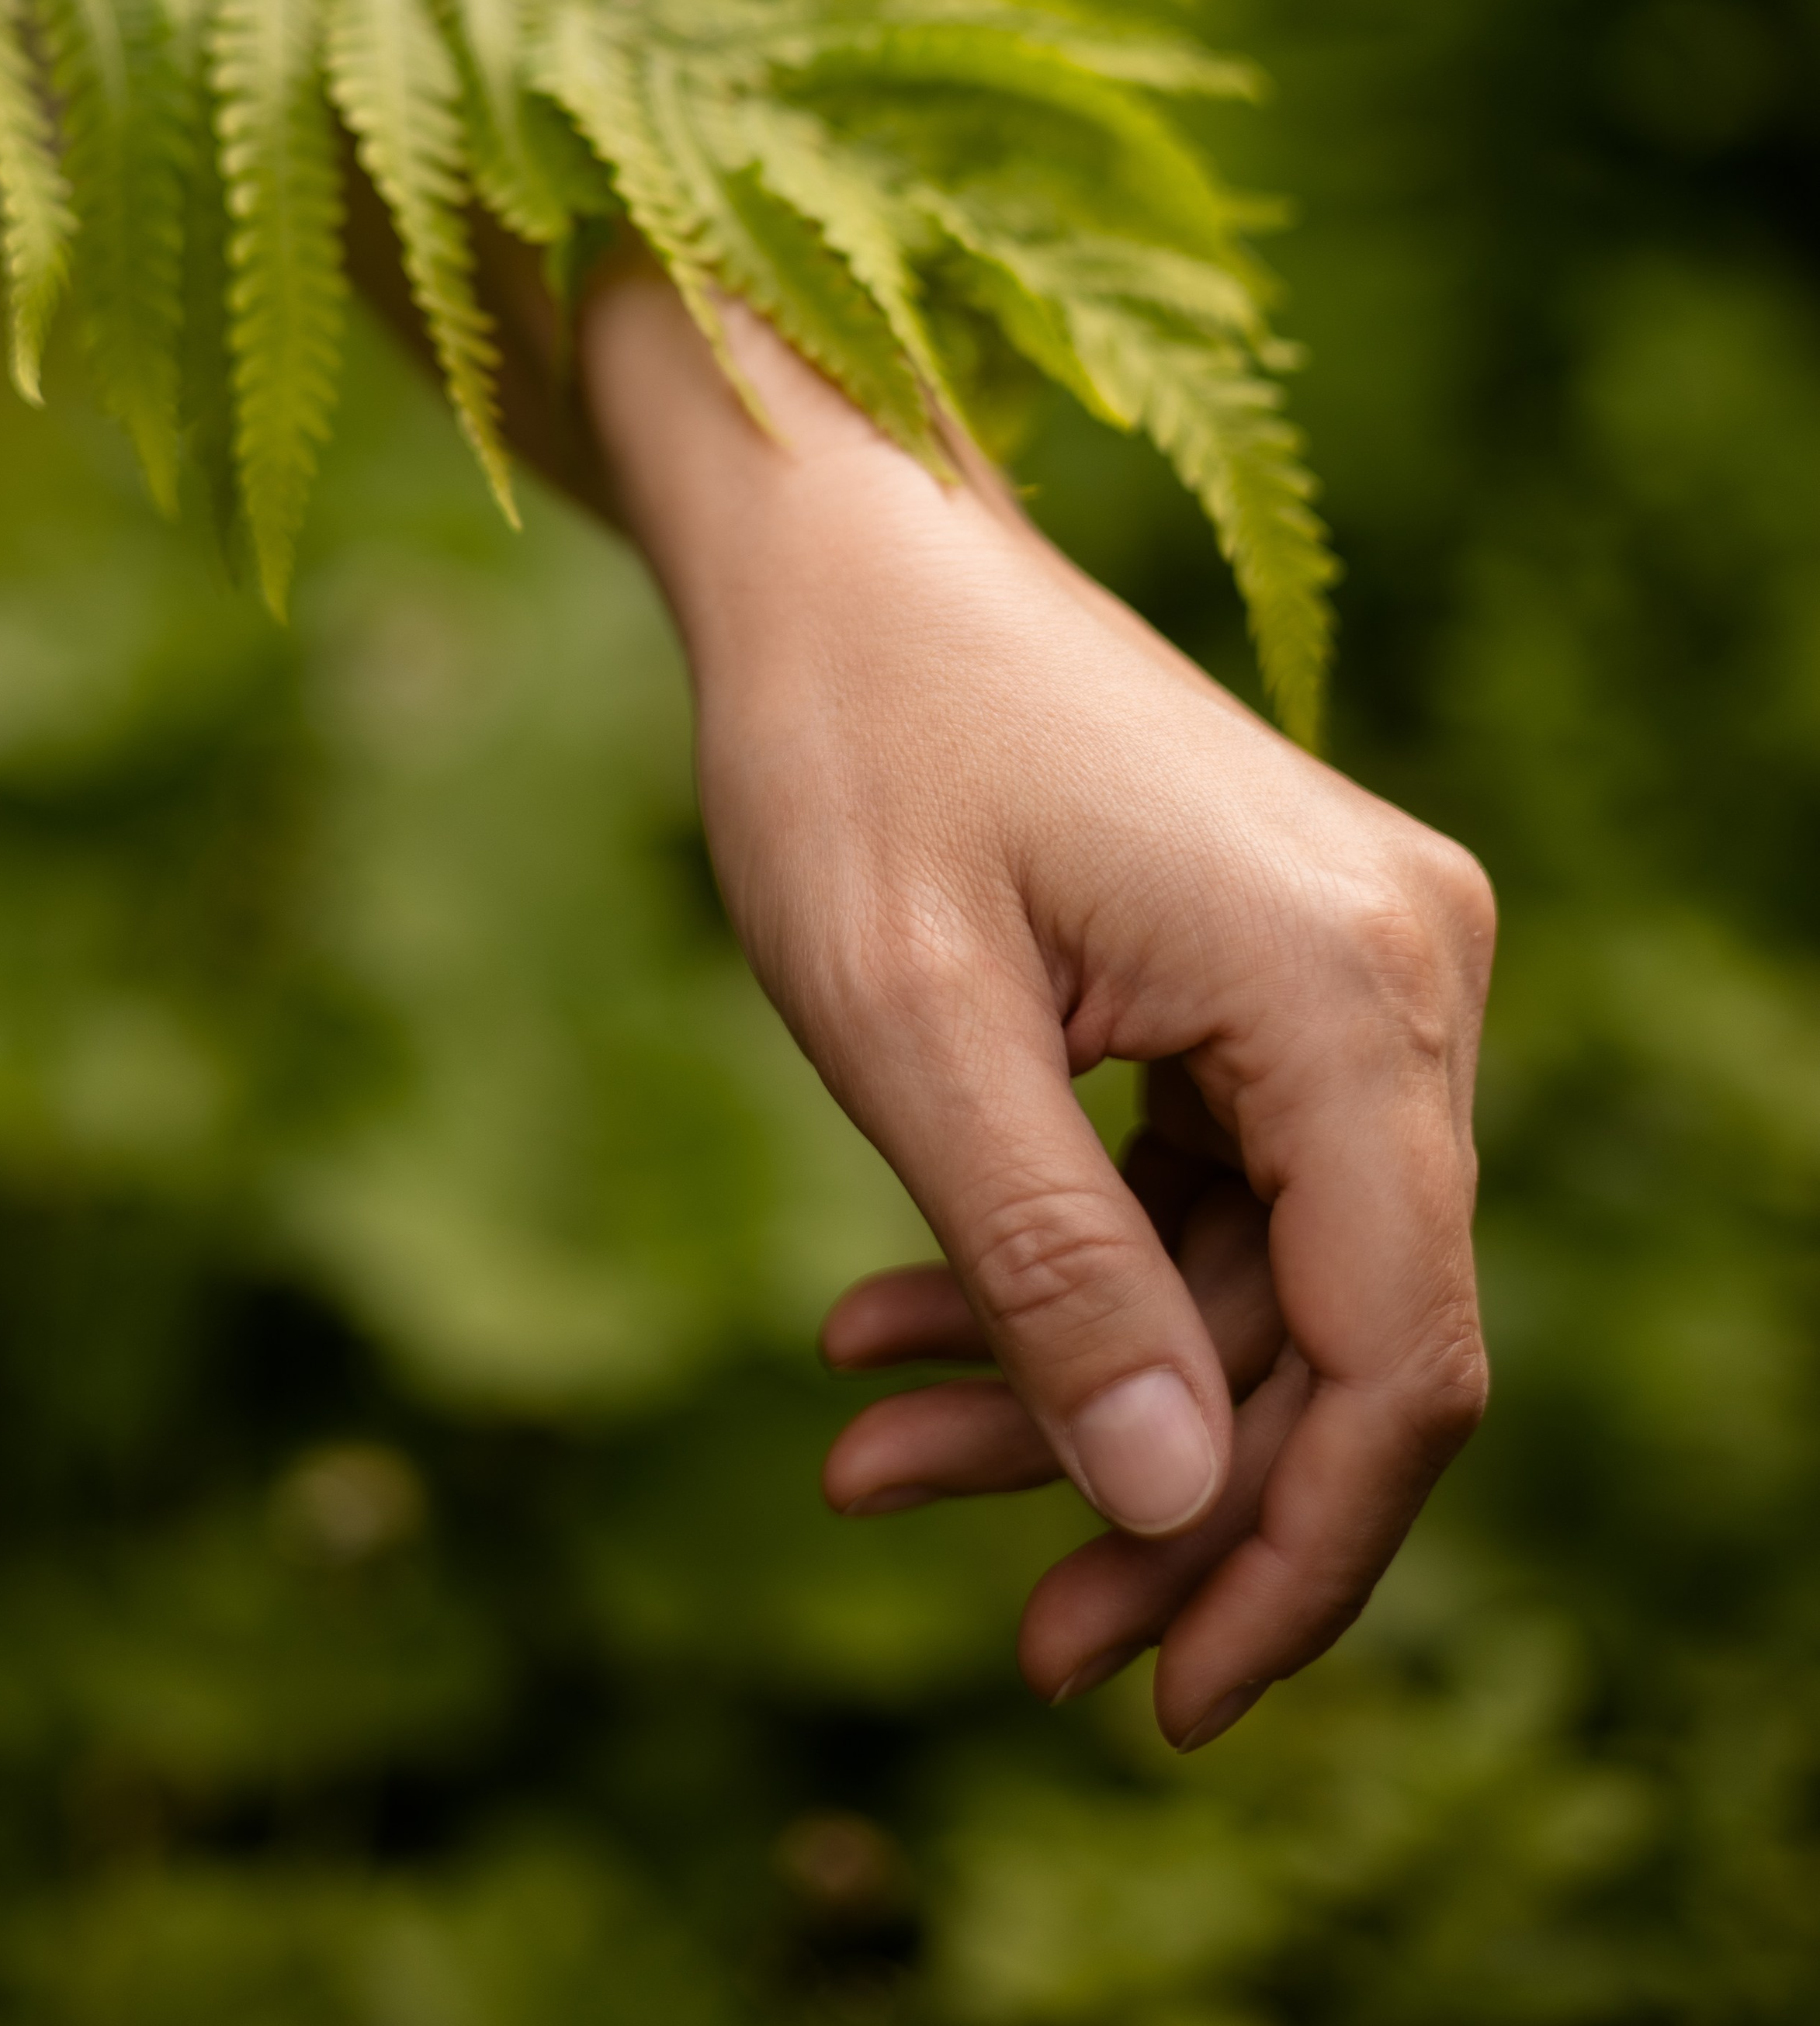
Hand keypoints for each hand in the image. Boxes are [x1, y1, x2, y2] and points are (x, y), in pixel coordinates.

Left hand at [588, 275, 1493, 1750]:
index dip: (1291, 1558)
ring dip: (1078, 1378)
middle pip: (1336, 1326)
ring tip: (867, 1441)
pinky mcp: (1268, 953)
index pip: (1397, 1355)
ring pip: (1255, 1263)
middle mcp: (1401, 968)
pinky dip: (1071, 1261)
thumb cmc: (850, 742)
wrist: (835, 537)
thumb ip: (1058, 1273)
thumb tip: (1179, 1515)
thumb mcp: (912, 1031)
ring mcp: (1346, 955)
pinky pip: (1210, 1170)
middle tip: (1001, 1626)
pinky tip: (894, 1319)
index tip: (1155, 1699)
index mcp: (1351, 984)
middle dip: (1159, 1487)